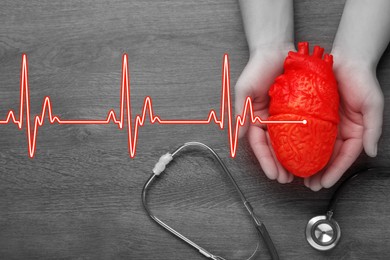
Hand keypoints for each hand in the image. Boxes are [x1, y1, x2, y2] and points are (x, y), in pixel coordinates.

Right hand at [235, 45, 295, 182]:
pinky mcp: (297, 110)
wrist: (277, 50)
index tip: (272, 174)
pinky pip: (301, 129)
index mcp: (254, 119)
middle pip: (273, 148)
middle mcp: (268, 120)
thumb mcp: (244, 90)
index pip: (258, 144)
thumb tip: (240, 136)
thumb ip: (241, 112)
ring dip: (291, 159)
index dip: (265, 161)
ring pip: (287, 142)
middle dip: (278, 165)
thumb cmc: (256, 68)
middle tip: (286, 180)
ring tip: (298, 173)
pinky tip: (309, 153)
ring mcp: (283, 116)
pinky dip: (304, 142)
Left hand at [304, 56, 383, 190]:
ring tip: (297, 176)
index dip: (335, 171)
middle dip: (319, 173)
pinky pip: (303, 132)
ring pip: (314, 148)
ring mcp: (324, 124)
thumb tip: (371, 152)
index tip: (325, 183)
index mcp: (354, 132)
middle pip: (328, 157)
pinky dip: (297, 144)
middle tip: (308, 185)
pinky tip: (289, 154)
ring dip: (306, 163)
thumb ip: (373, 128)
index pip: (345, 157)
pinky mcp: (310, 115)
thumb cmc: (362, 80)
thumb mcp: (373, 104)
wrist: (344, 60)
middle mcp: (338, 131)